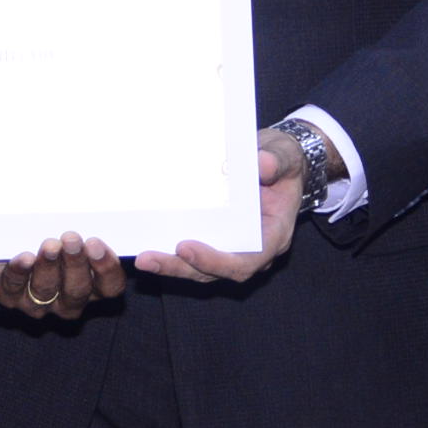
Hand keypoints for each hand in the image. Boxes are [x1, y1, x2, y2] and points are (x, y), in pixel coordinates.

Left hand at [0, 232, 124, 319]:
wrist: (3, 242)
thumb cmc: (46, 231)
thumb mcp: (68, 226)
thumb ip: (84, 220)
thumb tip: (97, 195)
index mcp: (92, 284)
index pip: (110, 285)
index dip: (107, 268)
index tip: (96, 244)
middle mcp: (68, 299)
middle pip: (79, 290)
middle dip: (76, 264)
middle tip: (72, 239)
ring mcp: (38, 302)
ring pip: (47, 290)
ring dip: (49, 267)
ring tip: (49, 245)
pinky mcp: (10, 296)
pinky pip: (14, 286)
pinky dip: (20, 271)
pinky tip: (25, 258)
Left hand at [135, 130, 307, 284]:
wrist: (277, 161)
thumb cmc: (282, 161)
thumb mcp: (284, 155)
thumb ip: (277, 161)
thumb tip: (263, 165)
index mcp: (274, 235)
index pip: (248, 261)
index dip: (216, 261)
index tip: (186, 249)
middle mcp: (253, 249)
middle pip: (216, 271)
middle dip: (182, 268)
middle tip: (149, 259)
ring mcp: (233, 247)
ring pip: (201, 269)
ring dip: (171, 266)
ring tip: (143, 259)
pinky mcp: (217, 240)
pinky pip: (194, 255)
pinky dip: (172, 254)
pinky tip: (147, 246)